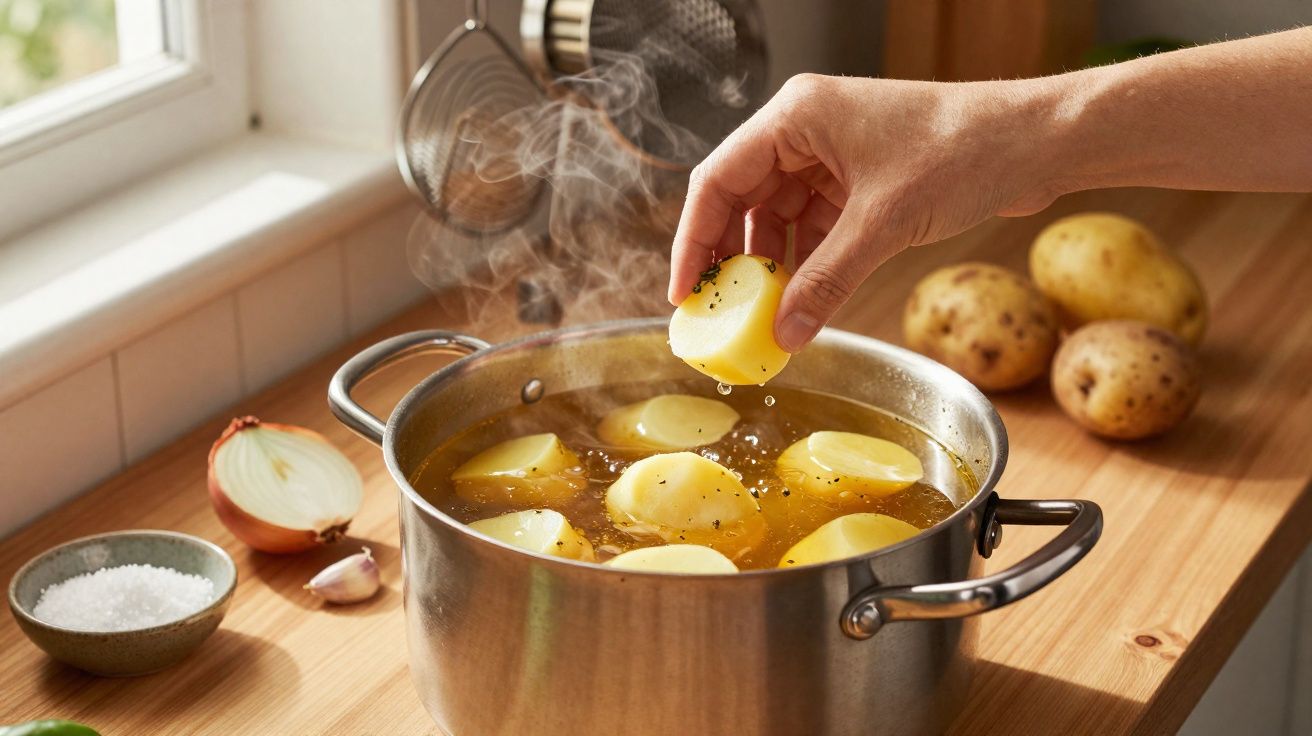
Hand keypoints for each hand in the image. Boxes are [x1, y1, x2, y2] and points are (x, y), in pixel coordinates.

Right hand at [667, 73, 1060, 351]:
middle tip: (720, 316)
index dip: (693, 240)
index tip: (684, 293)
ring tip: (762, 319)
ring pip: (778, 220)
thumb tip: (785, 334)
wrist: (1037, 143)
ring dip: (773, 270)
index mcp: (796, 116)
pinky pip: (814, 229)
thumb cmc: (964, 150)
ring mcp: (833, 156)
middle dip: (732, 261)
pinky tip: (801, 304)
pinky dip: (807, 266)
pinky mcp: (859, 181)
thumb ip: (826, 281)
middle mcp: (805, 131)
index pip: (718, 180)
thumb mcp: (882, 223)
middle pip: (741, 202)